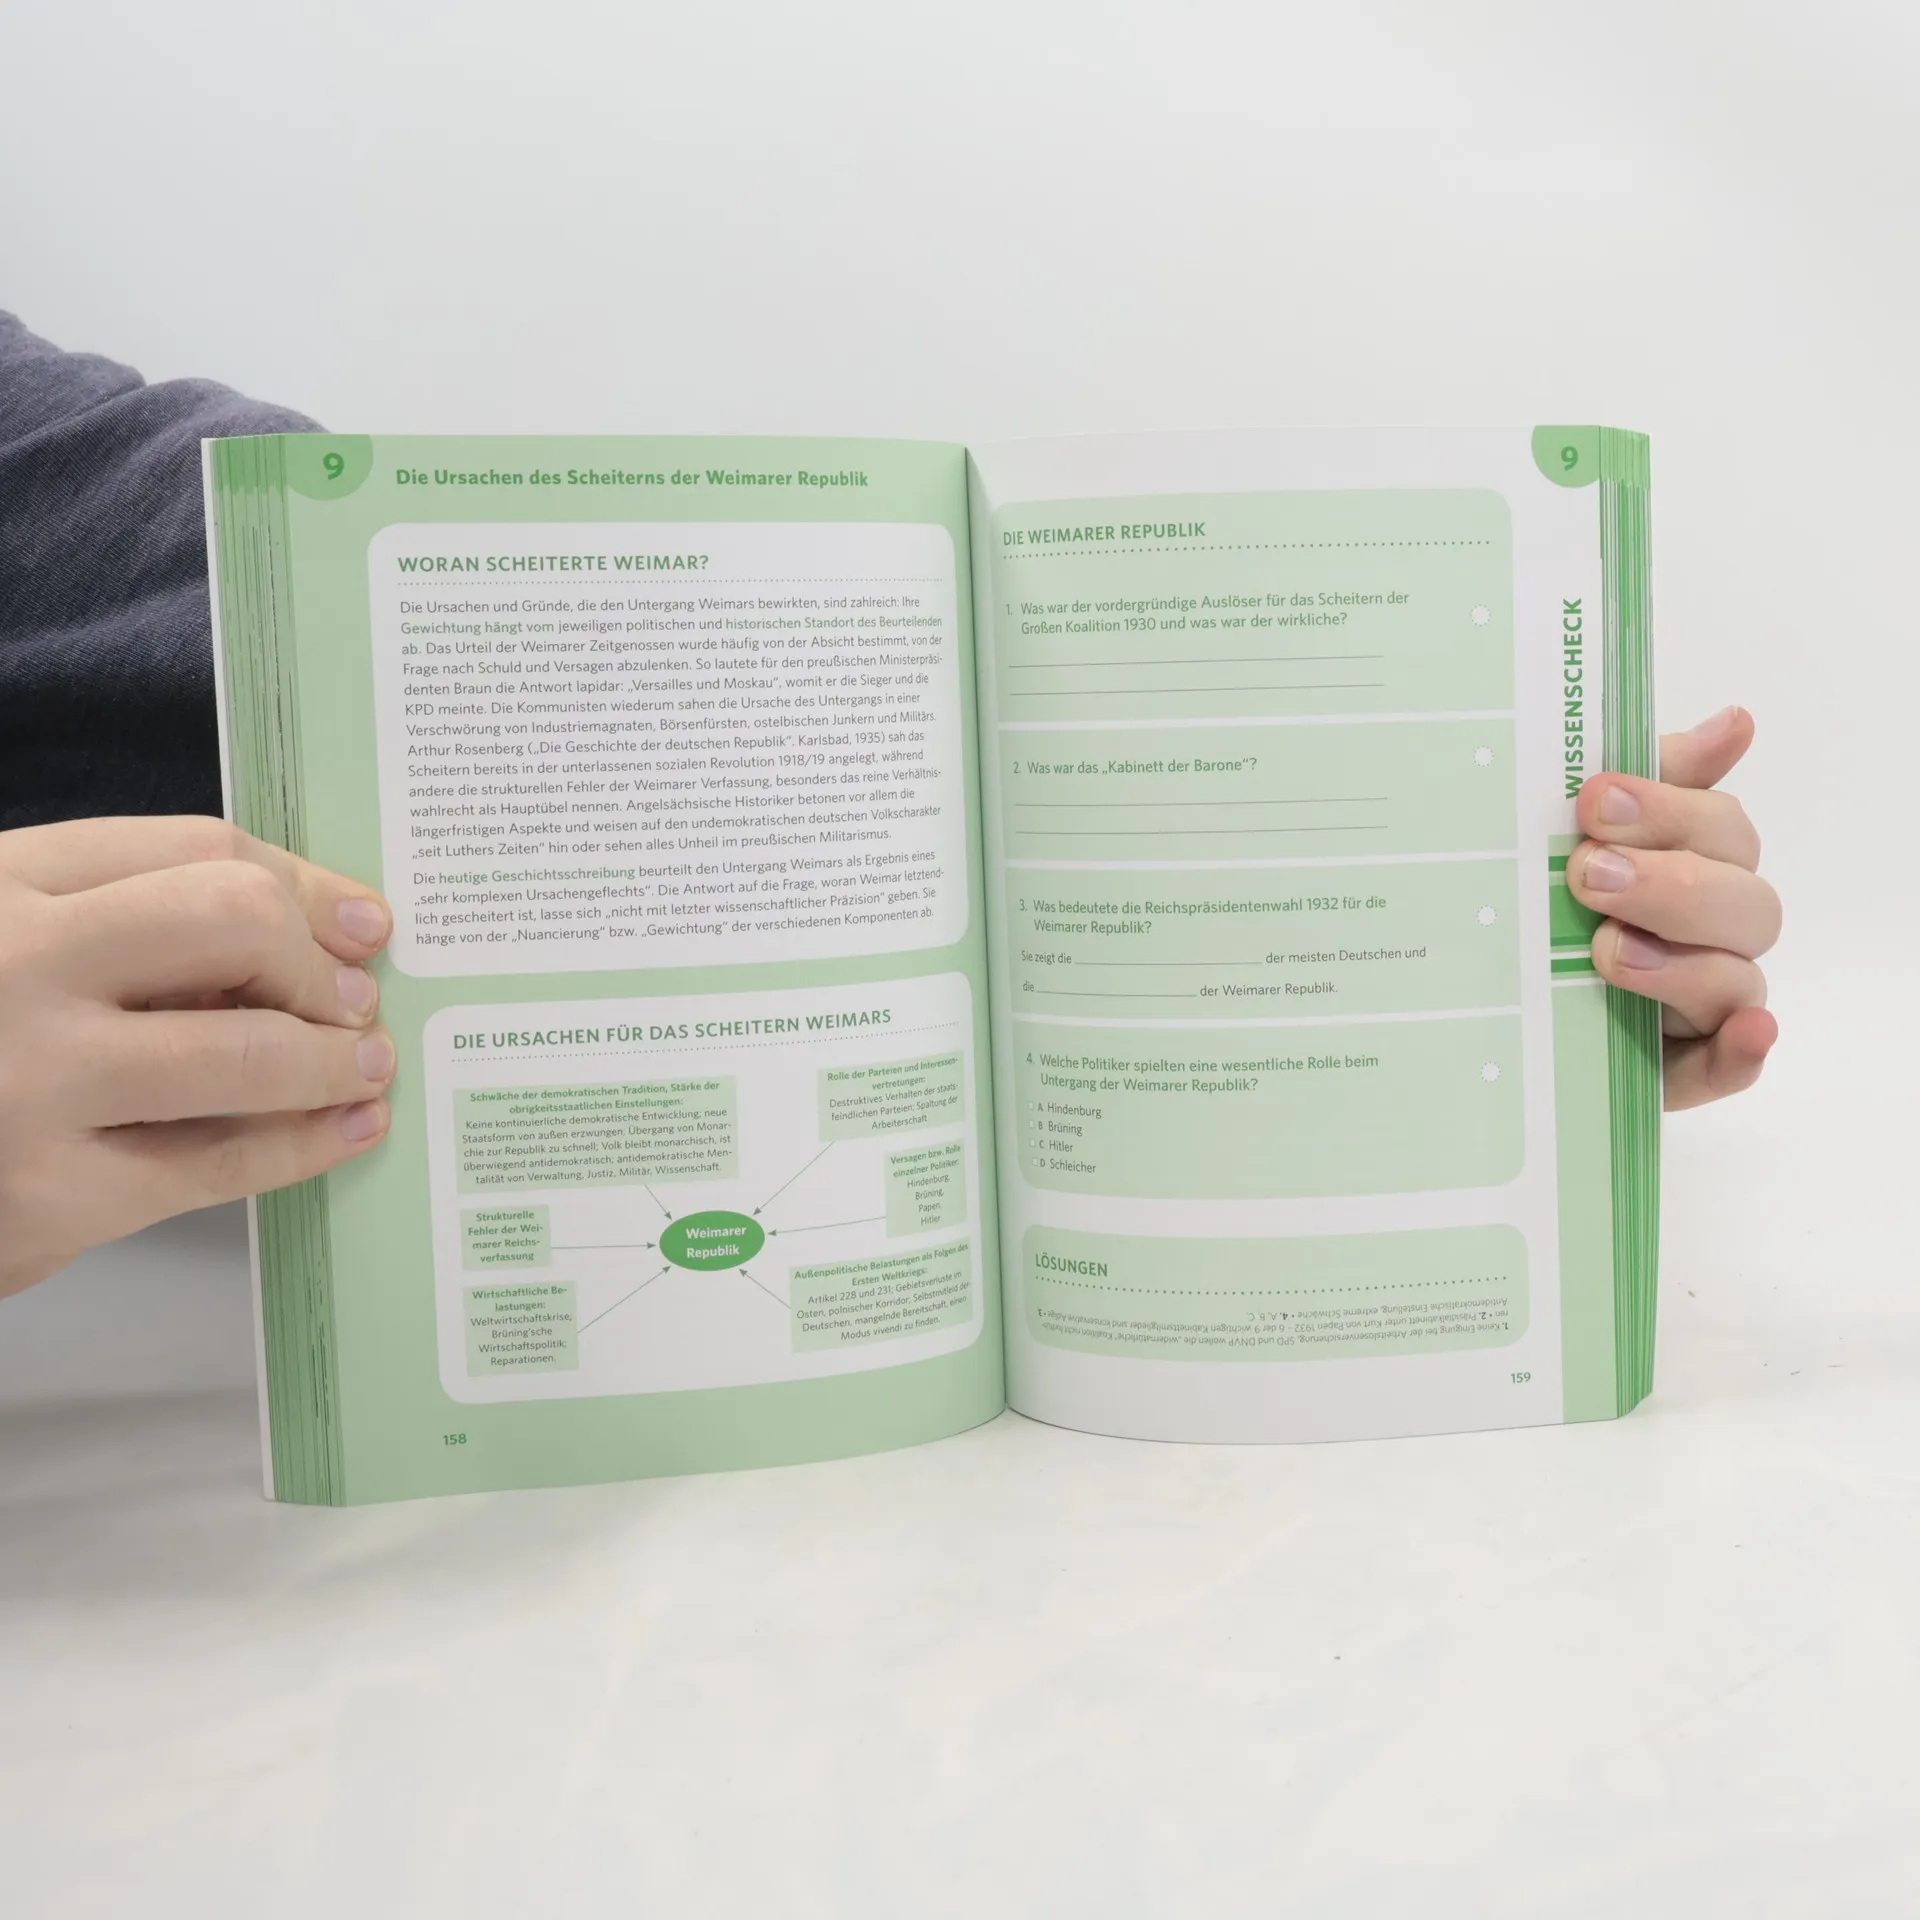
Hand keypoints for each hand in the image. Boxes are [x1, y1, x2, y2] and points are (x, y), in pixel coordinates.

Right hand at [0, 816, 396, 1299]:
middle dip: (317, 961)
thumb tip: (305, 948)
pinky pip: (217, 1163)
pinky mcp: (46, 1198)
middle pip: (233, 919)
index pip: (196, 847)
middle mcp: (12, 962)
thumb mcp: (10, 943)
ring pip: (246, 1050)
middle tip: (356, 998)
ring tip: (366, 1065)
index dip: (304, 885)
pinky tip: (344, 1130)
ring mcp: (29, 1081)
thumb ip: (116, 930)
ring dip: (335, 1059)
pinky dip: (304, 1145)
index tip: (359, 922)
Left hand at [1569, 706, 1779, 1110]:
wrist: (1481, 1002)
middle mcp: (1709, 931)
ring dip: (1683, 963)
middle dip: (1669, 884)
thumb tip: (1736, 721)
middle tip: (1588, 876)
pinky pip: (1733, 1063)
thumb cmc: (1539, 901)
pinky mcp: (1682, 1066)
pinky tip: (1745, 1033)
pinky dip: (1744, 1050)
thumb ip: (1650, 778)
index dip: (1666, 809)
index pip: (1720, 827)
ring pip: (1738, 977)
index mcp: (1692, 862)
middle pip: (1745, 901)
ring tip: (1607, 951)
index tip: (1592, 801)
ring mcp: (1702, 1001)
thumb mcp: (1570, 834)